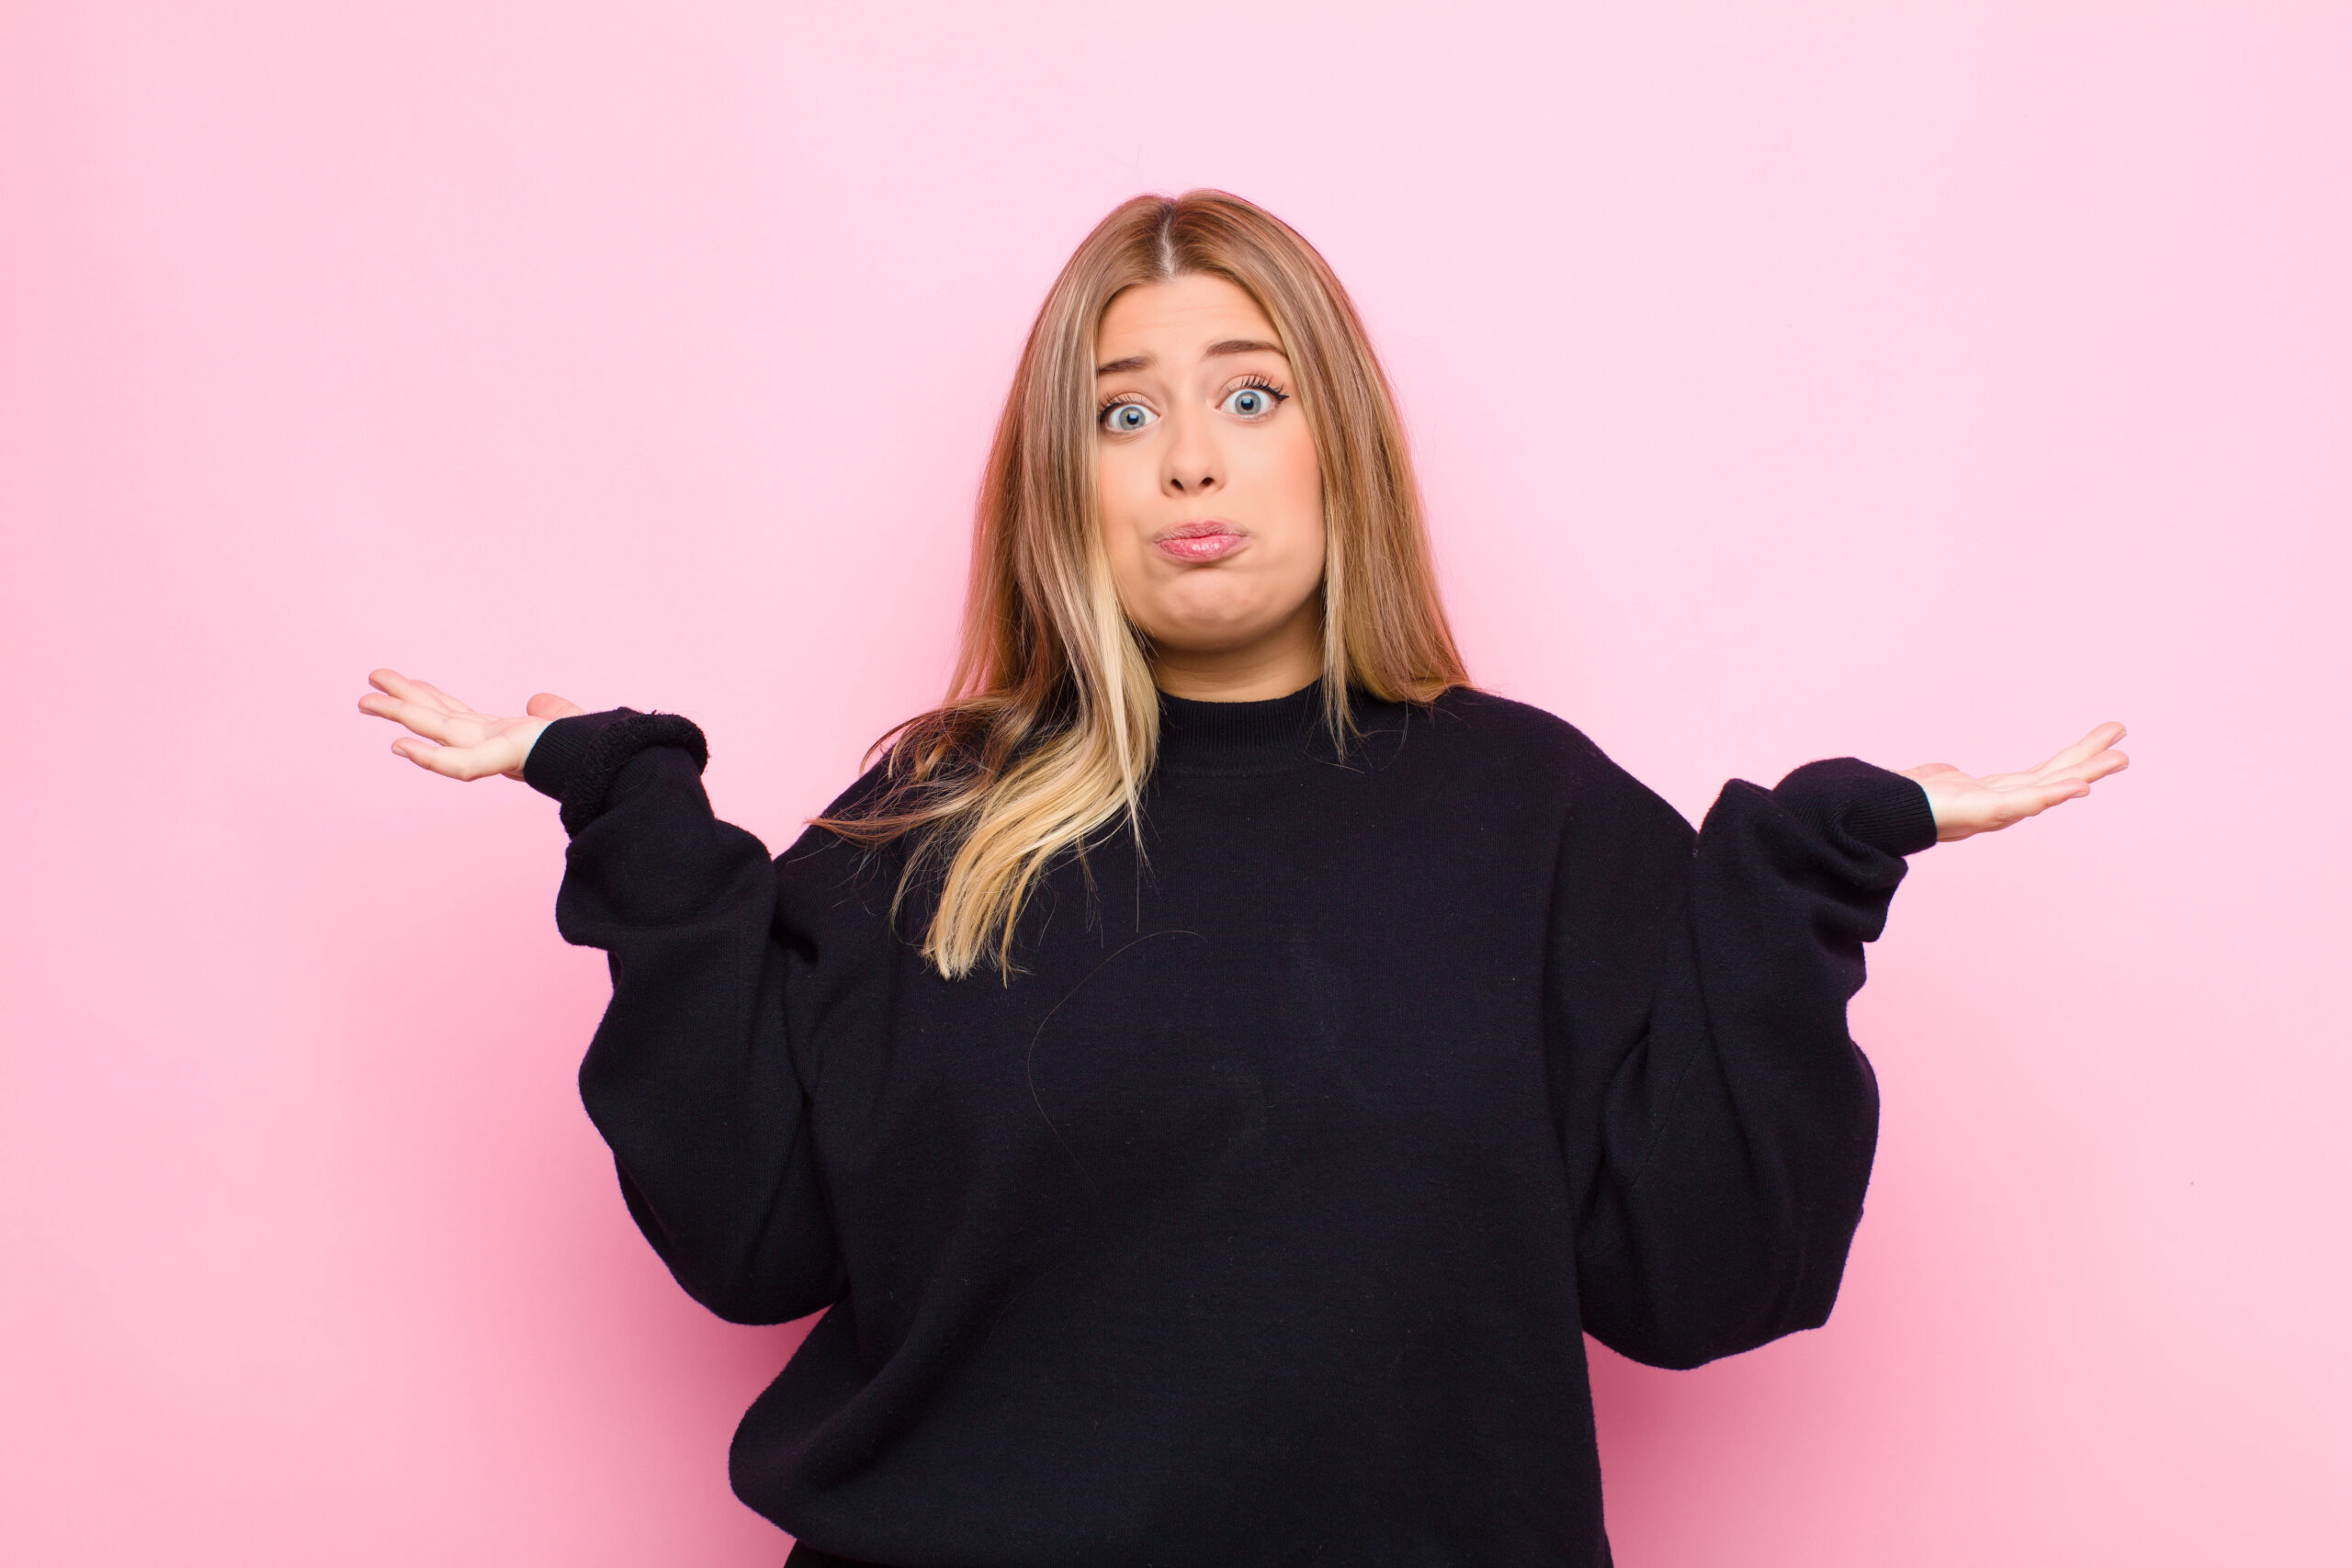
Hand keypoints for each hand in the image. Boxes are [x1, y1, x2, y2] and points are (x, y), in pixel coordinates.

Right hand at [359, 668, 586, 781]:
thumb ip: (553, 709)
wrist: (609, 762)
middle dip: (402, 703)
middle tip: (367, 690)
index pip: (457, 714)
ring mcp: (492, 752)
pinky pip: (458, 764)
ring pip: (437, 731)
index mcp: (502, 734)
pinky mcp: (502, 761)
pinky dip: (429, 757)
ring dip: (401, 716)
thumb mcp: (568, 722)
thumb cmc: (591, 750)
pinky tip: (399, 746)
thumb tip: (538, 701)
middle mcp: (490, 742)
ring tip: (366, 702)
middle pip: (436, 718)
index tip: (408, 683)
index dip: (431, 698)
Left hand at [1901, 722, 2127, 842]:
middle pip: (2053, 779)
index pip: (2040, 775)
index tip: (2101, 746)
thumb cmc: (1898, 803)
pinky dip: (2052, 794)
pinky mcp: (1981, 814)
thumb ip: (1945, 776)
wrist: (1875, 813)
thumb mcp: (1932, 780)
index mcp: (1991, 794)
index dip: (2070, 763)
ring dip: (2085, 775)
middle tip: (2124, 746)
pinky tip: (2078, 786)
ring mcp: (1993, 811)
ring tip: (2119, 760)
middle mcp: (1998, 805)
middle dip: (2089, 763)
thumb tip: (1946, 771)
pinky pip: (2024, 803)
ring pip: (2049, 789)